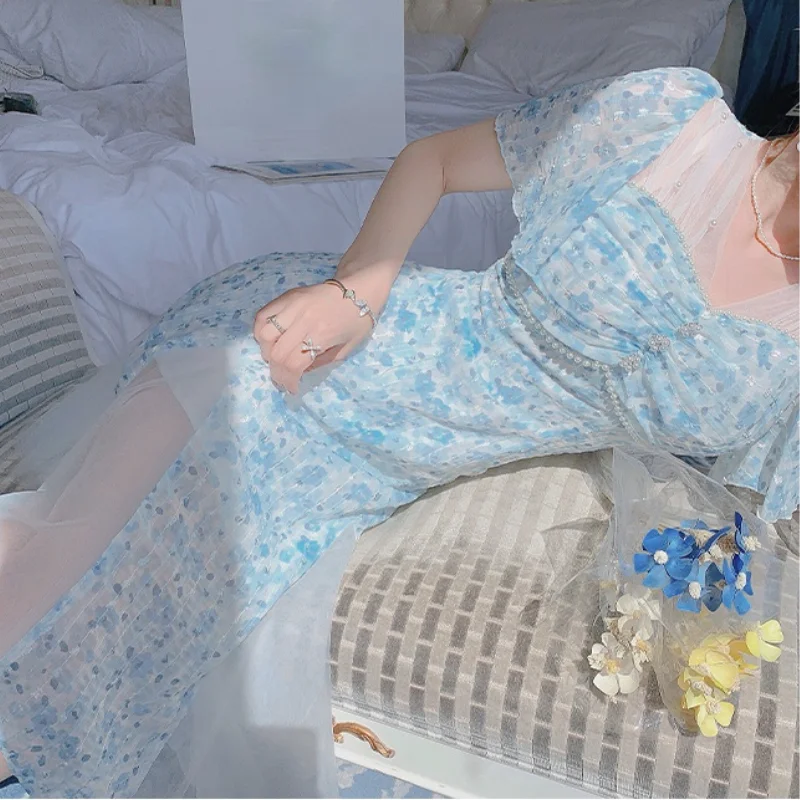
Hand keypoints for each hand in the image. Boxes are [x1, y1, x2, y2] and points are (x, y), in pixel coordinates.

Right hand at [253, 277, 384, 393]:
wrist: (361, 287)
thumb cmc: (359, 320)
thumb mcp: (347, 348)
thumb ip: (322, 362)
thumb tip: (299, 371)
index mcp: (322, 334)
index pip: (294, 363)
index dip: (289, 380)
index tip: (292, 388)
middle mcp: (304, 319)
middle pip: (277, 352)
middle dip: (276, 372)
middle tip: (282, 377)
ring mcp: (293, 305)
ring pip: (265, 333)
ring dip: (266, 351)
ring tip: (275, 356)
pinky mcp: (287, 296)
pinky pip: (263, 315)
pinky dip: (260, 330)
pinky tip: (269, 339)